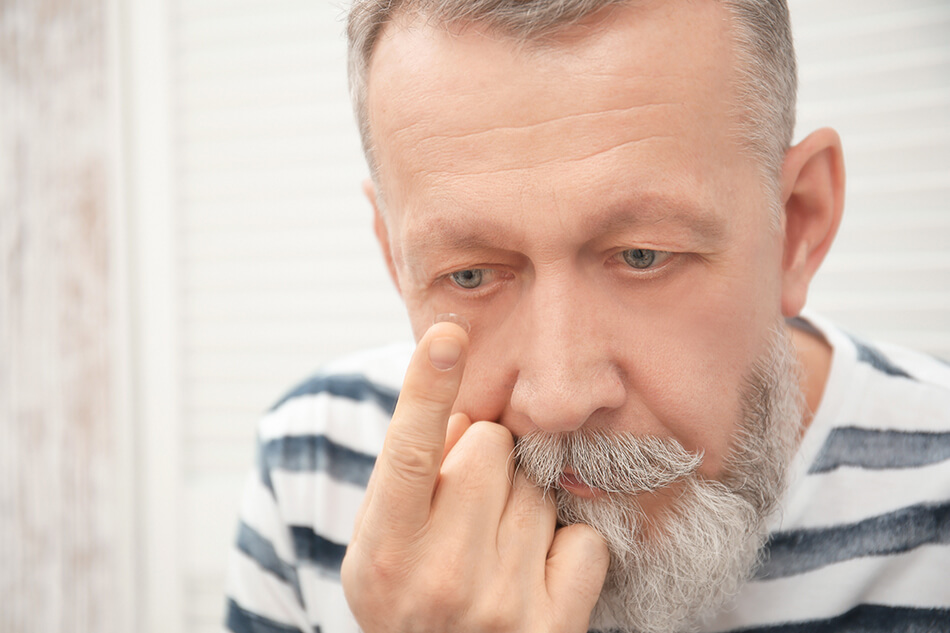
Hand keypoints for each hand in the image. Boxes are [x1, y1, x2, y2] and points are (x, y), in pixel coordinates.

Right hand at [341, 322, 608, 632]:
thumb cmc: (405, 593)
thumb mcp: (380, 540)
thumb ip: (409, 474)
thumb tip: (466, 415)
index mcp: (384, 550)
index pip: (407, 454)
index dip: (426, 389)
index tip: (448, 336)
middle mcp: (439, 578)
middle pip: (491, 447)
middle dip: (484, 457)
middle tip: (468, 501)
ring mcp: (499, 604)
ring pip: (539, 488)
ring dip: (522, 502)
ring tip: (495, 546)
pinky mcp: (553, 626)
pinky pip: (584, 537)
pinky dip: (566, 546)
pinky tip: (534, 572)